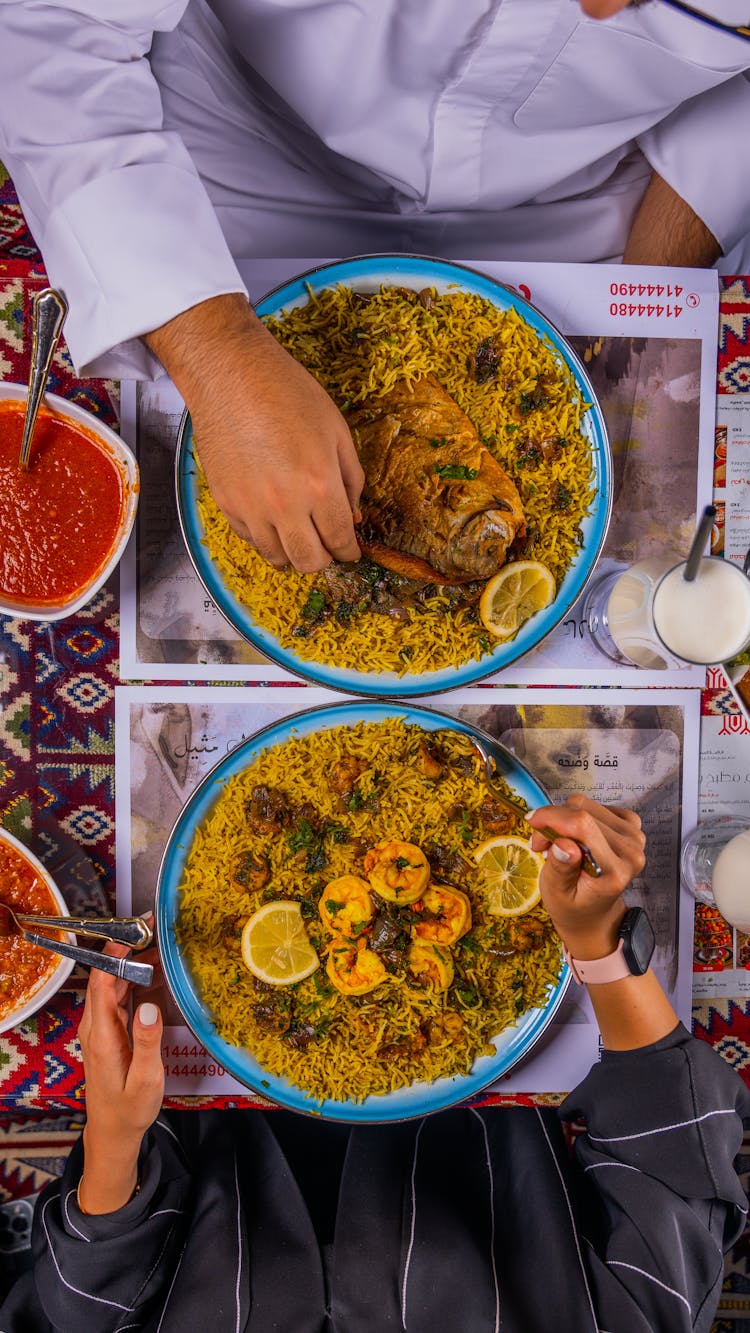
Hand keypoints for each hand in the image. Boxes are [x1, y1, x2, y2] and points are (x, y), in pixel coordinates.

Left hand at [77, 936, 164, 1212]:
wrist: (113, 1132)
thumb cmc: (130, 1108)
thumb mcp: (145, 1080)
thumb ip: (148, 1042)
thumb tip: (150, 1005)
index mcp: (102, 1035)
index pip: (101, 982)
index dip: (114, 952)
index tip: (135, 931)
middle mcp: (96, 1026)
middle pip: (105, 977)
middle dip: (126, 949)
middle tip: (153, 928)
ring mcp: (101, 1028)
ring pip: (112, 986)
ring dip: (131, 963)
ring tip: (157, 944)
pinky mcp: (108, 1033)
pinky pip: (118, 998)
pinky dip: (133, 981)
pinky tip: (153, 974)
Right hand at [145, 294, 364, 571]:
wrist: (230, 374)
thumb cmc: (287, 393)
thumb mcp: (337, 430)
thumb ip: (351, 479)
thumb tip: (353, 517)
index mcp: (319, 485)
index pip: (340, 540)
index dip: (349, 551)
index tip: (350, 550)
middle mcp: (285, 505)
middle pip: (309, 561)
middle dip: (325, 559)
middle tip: (328, 546)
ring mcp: (251, 508)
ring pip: (277, 558)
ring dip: (294, 553)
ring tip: (300, 535)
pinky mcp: (226, 503)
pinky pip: (251, 539)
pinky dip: (267, 538)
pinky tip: (274, 519)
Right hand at [529, 795, 645, 958]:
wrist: (593, 914)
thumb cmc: (572, 905)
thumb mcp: (557, 893)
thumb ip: (561, 869)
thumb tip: (564, 845)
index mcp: (614, 872)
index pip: (582, 826)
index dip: (552, 817)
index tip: (531, 822)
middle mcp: (631, 852)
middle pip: (583, 812)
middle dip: (554, 822)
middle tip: (543, 845)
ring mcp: (635, 837)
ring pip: (588, 805)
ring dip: (565, 820)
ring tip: (559, 845)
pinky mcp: (632, 826)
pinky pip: (597, 805)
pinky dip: (580, 816)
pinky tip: (576, 837)